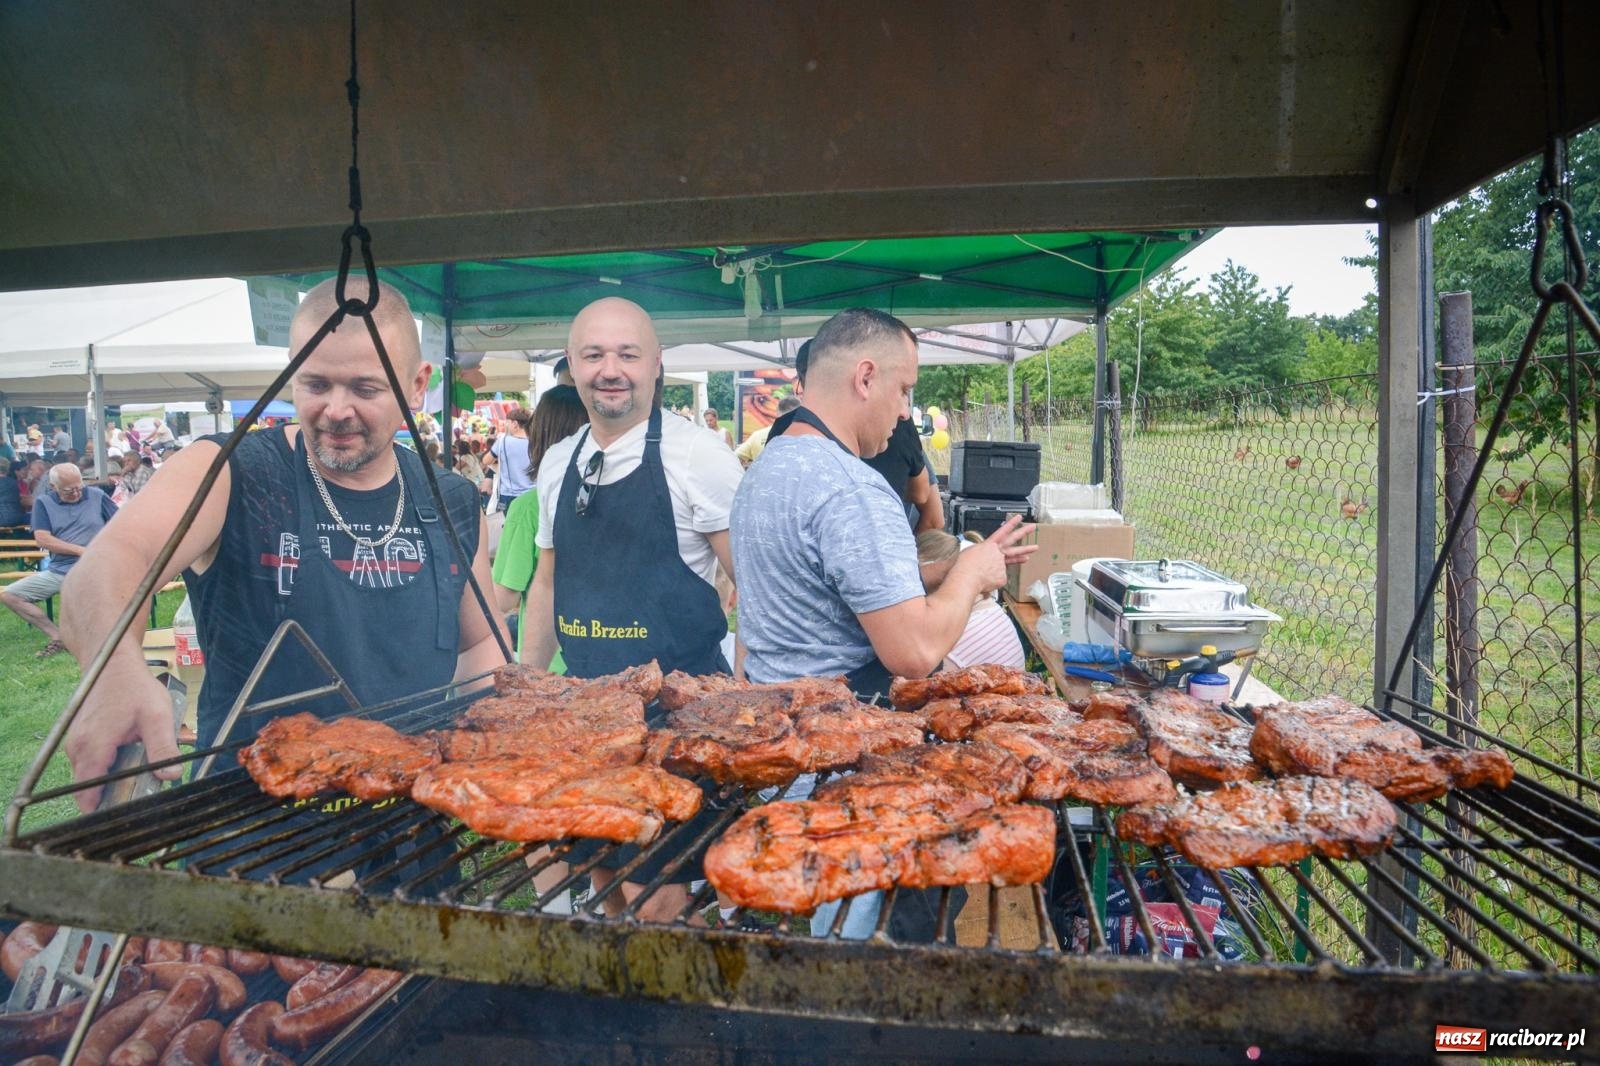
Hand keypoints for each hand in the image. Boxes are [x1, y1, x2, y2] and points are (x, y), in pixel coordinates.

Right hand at [64, 664, 182, 812]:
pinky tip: (128, 757)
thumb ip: (163, 748)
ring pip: (89, 778)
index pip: (88, 796)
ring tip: (138, 773)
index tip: (127, 814)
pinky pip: (90, 765)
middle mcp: (76, 750)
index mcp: (92, 748)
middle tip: (141, 794)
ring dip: (111, 780)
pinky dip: (106, 767)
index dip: (106, 810)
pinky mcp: (79, 740)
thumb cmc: (134, 687)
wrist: (112, 663)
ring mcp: (75, 745)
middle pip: (88, 791)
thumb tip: (171, 776)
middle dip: (113, 796)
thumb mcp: (157, 716)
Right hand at [956, 514, 1036, 592]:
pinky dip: (992, 581)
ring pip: (1014, 557)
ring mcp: (1001, 564)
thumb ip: (978, 556)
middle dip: (1023, 532)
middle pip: (1012, 540)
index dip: (1010, 524)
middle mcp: (997, 553)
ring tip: (1035, 547)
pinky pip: (998, 579)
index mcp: (988, 546)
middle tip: (1032, 526)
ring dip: (1025, 550)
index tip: (1018, 518)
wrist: (966, 578)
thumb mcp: (969, 555)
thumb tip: (980, 561)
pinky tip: (985, 582)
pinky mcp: (1002, 576)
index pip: (1001, 532)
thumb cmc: (963, 567)